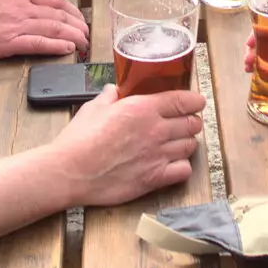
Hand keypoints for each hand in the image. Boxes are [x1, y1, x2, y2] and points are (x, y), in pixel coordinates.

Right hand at [0, 0, 89, 60]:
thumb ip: (14, 0)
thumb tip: (29, 7)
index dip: (72, 9)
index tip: (80, 18)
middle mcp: (21, 6)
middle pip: (60, 14)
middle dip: (78, 25)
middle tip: (87, 35)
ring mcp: (15, 24)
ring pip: (54, 28)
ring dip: (73, 37)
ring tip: (84, 44)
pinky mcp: (7, 43)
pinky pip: (39, 43)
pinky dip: (56, 46)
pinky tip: (67, 49)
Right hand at [48, 85, 204, 205]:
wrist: (70, 171)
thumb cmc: (78, 140)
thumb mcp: (93, 108)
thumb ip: (109, 97)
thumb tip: (113, 89)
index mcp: (143, 108)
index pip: (183, 100)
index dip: (194, 101)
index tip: (197, 102)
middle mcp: (155, 130)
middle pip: (191, 123)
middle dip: (191, 122)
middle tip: (186, 122)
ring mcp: (157, 155)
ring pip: (190, 146)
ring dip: (187, 143)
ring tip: (179, 143)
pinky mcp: (154, 178)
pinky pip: (183, 170)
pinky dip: (182, 166)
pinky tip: (173, 164)